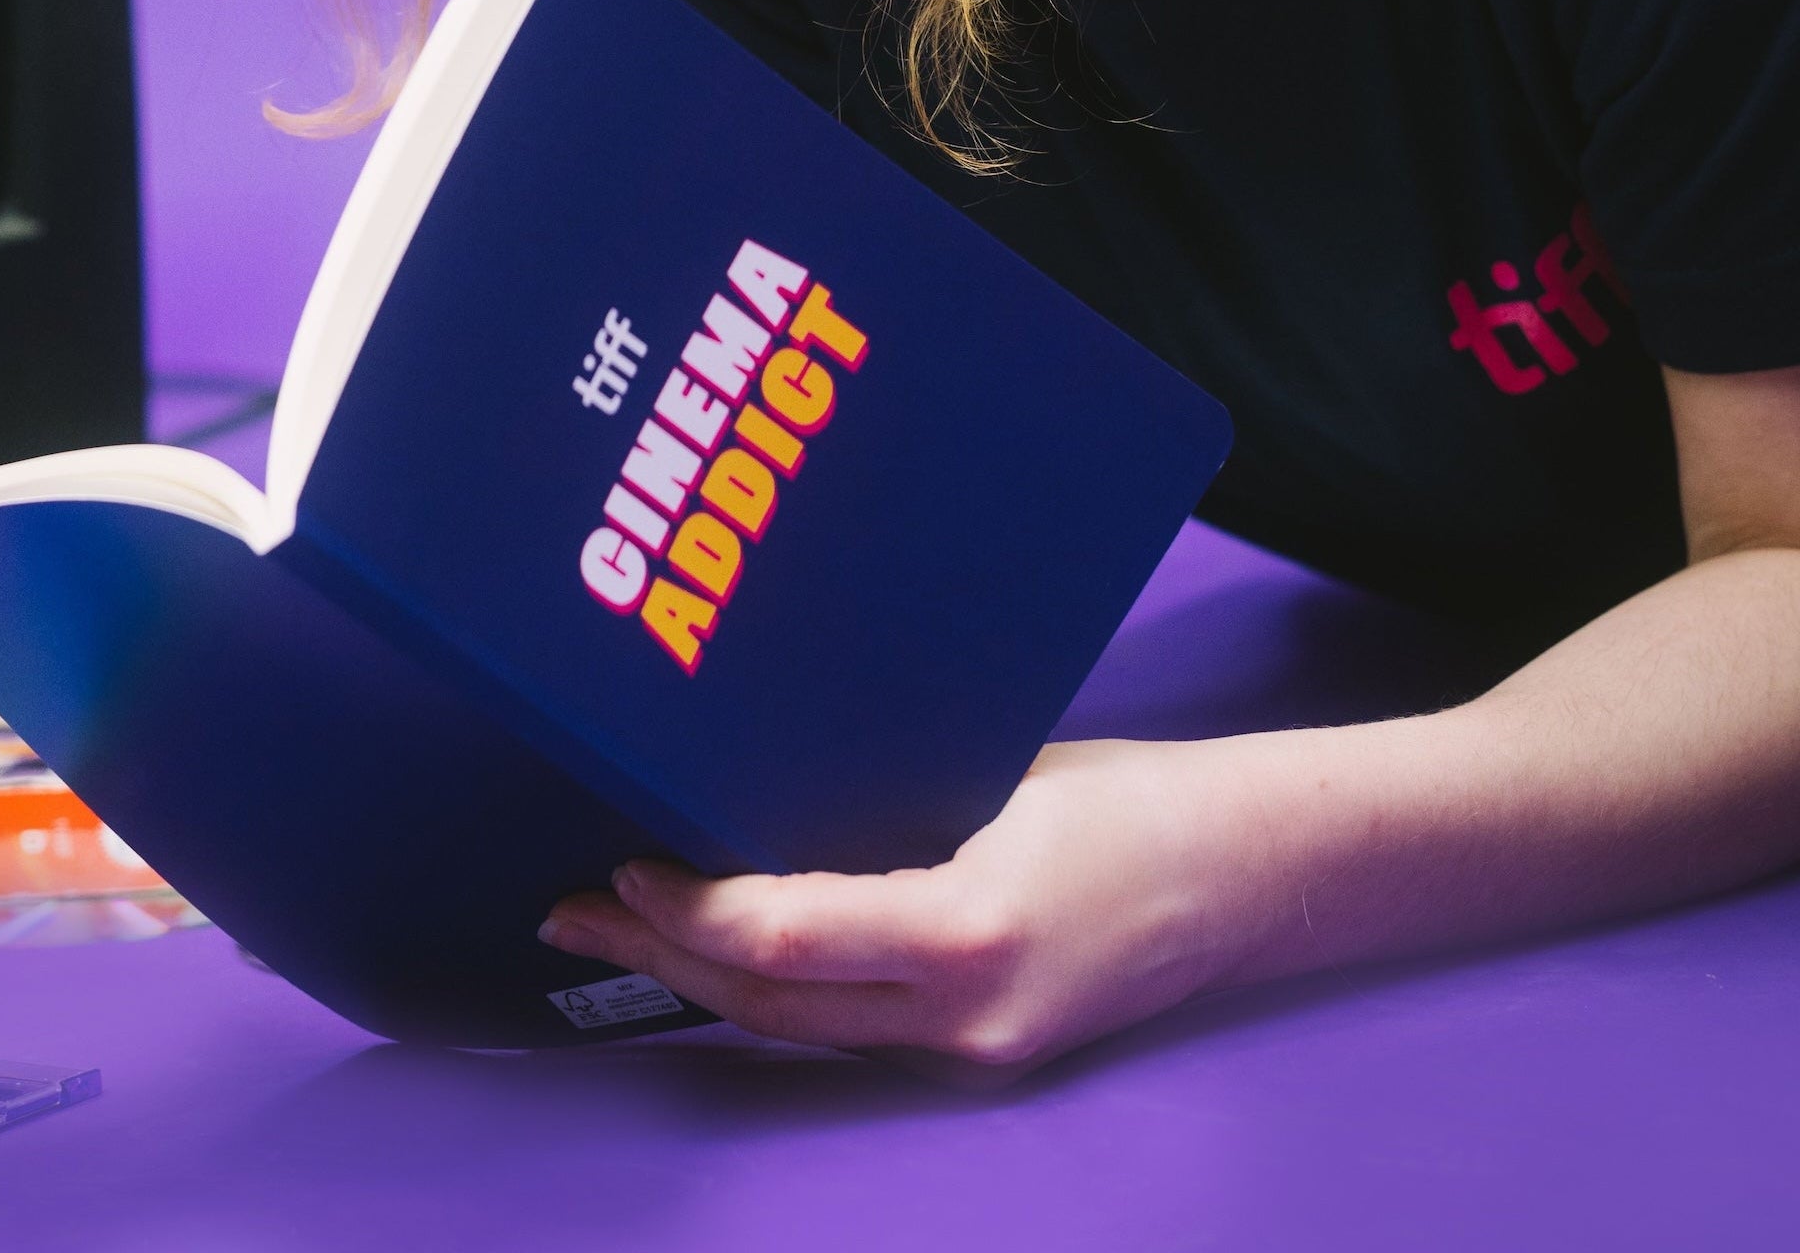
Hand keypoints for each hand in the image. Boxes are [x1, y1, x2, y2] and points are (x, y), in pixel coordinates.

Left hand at [540, 737, 1272, 1077]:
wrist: (1254, 875)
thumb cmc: (1129, 796)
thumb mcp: (991, 769)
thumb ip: (878, 799)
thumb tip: (749, 779)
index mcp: (965, 928)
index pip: (779, 935)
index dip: (681, 909)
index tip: (619, 863)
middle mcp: (963, 1014)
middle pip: (765, 1004)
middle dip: (657, 957)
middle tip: (569, 910)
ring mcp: (975, 1050)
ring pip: (798, 1029)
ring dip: (702, 981)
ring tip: (618, 929)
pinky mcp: (986, 1052)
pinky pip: (850, 1027)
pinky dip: (775, 991)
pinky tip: (725, 952)